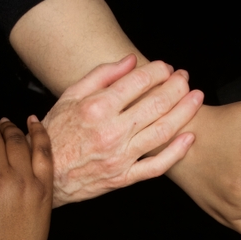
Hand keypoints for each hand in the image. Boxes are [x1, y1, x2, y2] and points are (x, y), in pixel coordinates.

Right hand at [44, 55, 202, 205]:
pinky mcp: (123, 178)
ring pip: (163, 132)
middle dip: (177, 87)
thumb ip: (101, 76)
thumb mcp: (69, 96)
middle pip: (157, 104)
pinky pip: (156, 166)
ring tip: (195, 97)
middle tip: (185, 78)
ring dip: (185, 111)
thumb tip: (130, 61)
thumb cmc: (55, 133)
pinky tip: (189, 137)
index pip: (138, 82)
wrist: (44, 173)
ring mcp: (120, 157)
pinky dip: (176, 152)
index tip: (166, 67)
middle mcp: (111, 132)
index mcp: (96, 108)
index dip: (158, 71)